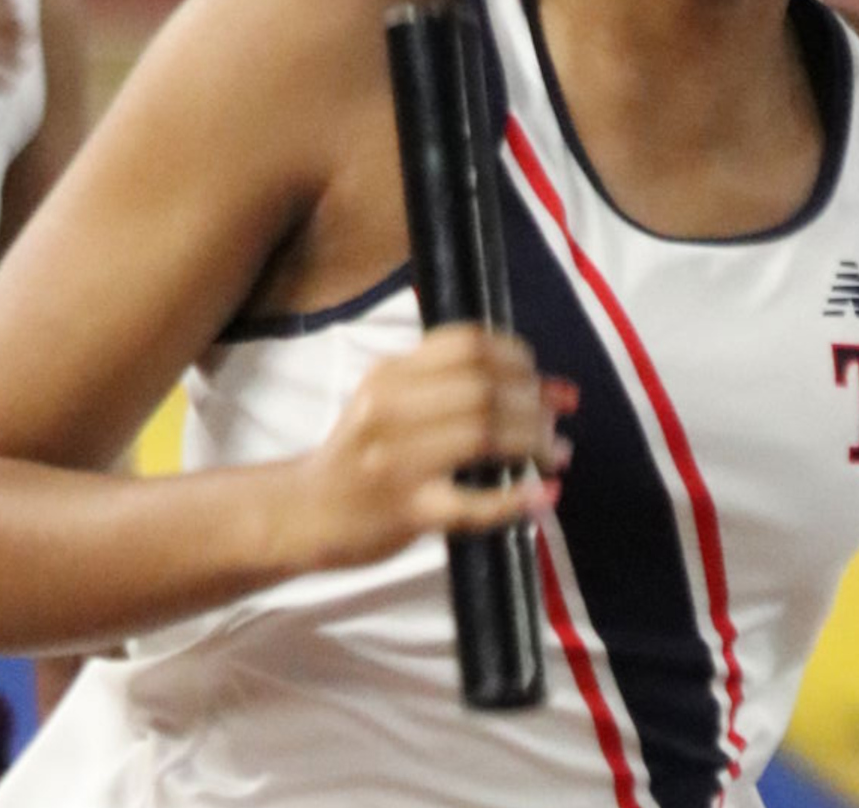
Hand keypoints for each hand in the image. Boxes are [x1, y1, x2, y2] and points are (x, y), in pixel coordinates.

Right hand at [289, 325, 573, 571]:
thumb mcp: (389, 400)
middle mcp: (389, 410)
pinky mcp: (407, 512)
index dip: (518, 357)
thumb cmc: (362, 454)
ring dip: (535, 441)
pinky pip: (475, 503)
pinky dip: (519, 499)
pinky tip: (546, 494)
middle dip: (535, 401)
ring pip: (486, 434)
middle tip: (555, 420)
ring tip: (554, 453)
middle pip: (484, 388)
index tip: (542, 378)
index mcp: (388, 374)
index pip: (468, 344)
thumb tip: (546, 385)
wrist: (303, 513)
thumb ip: (452, 385)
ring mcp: (397, 462)